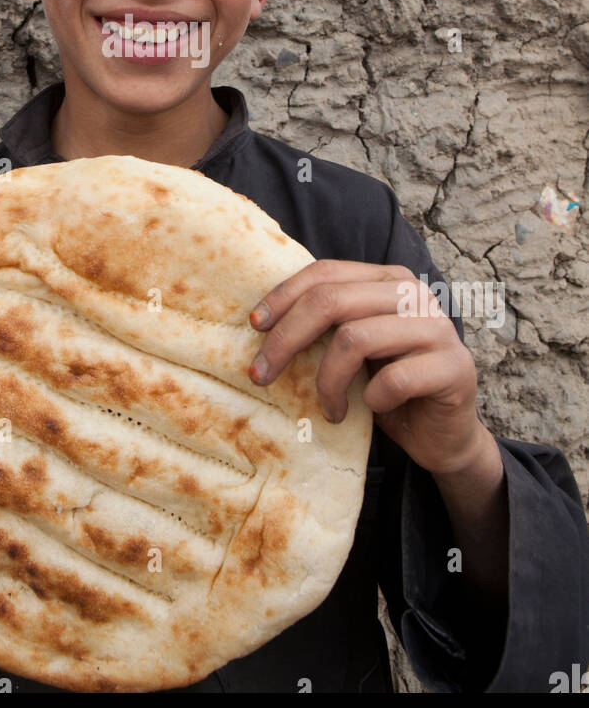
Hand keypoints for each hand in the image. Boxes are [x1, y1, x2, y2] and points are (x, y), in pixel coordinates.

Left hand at [247, 259, 484, 476]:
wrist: (442, 433)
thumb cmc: (388, 386)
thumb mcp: (355, 347)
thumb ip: (328, 323)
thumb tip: (261, 320)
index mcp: (388, 279)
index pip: (326, 273)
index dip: (283, 297)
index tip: (254, 327)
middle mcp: (415, 293)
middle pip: (331, 302)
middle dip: (287, 339)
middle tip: (262, 375)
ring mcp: (437, 327)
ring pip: (356, 339)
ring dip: (329, 381)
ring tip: (329, 407)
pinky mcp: (454, 367)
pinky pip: (393, 380)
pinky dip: (370, 400)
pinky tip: (371, 409)